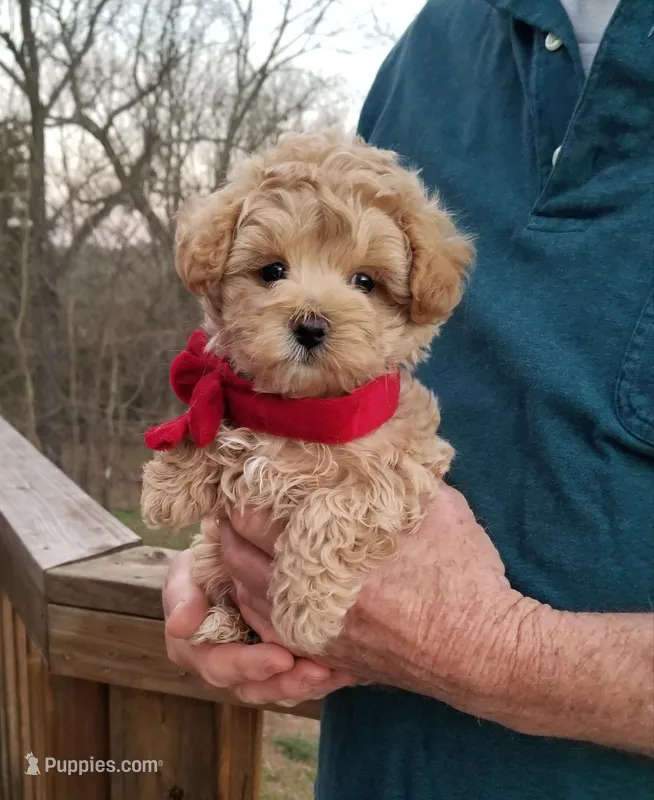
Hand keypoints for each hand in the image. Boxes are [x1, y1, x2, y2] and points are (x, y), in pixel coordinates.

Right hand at [162, 548, 354, 705]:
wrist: (234, 558)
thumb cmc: (205, 566)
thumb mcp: (187, 572)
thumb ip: (183, 595)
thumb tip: (180, 625)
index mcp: (197, 650)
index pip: (220, 666)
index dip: (250, 665)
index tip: (281, 658)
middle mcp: (226, 667)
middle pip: (255, 687)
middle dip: (288, 682)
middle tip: (318, 671)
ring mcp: (256, 668)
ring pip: (281, 689)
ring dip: (309, 684)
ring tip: (337, 671)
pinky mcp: (283, 663)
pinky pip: (302, 678)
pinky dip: (326, 677)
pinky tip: (349, 668)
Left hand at [222, 489, 653, 755]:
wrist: (480, 647)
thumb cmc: (461, 571)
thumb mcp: (433, 504)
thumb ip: (388, 479)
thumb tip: (364, 448)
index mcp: (329, 547)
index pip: (255, 516)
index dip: (245, 491)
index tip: (246, 473)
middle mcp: (308, 590)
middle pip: (239, 554)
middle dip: (231, 525)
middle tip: (234, 502)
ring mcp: (311, 626)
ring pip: (245, 592)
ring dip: (235, 561)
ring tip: (238, 537)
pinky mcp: (322, 652)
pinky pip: (265, 625)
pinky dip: (251, 599)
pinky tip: (255, 582)